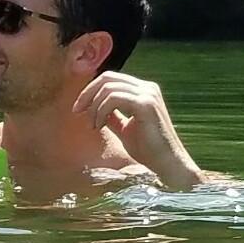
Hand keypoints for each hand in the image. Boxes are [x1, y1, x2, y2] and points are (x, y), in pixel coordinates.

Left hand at [72, 72, 202, 189]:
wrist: (166, 164)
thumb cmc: (146, 149)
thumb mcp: (123, 128)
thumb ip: (111, 115)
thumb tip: (91, 106)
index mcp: (143, 90)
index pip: (111, 79)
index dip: (90, 90)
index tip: (78, 109)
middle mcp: (147, 88)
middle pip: (107, 78)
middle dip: (87, 94)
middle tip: (77, 111)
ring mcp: (148, 94)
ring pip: (108, 88)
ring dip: (94, 107)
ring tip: (94, 125)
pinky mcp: (145, 104)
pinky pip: (113, 98)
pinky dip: (101, 111)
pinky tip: (100, 126)